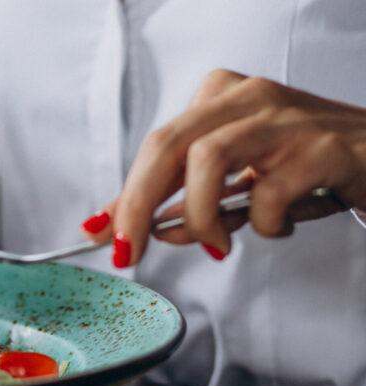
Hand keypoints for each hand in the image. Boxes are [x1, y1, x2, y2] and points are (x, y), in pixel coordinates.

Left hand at [80, 69, 365, 266]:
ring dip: (199, 216)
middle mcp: (248, 98)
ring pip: (207, 159)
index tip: (102, 233)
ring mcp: (285, 119)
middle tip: (133, 249)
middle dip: (139, 205)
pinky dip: (264, 224)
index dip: (125, 194)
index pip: (156, 145)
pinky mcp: (321, 147)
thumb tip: (123, 228)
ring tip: (217, 243)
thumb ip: (181, 199)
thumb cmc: (306, 166)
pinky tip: (280, 226)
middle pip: (167, 145)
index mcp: (221, 98)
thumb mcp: (237, 178)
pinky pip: (269, 193)